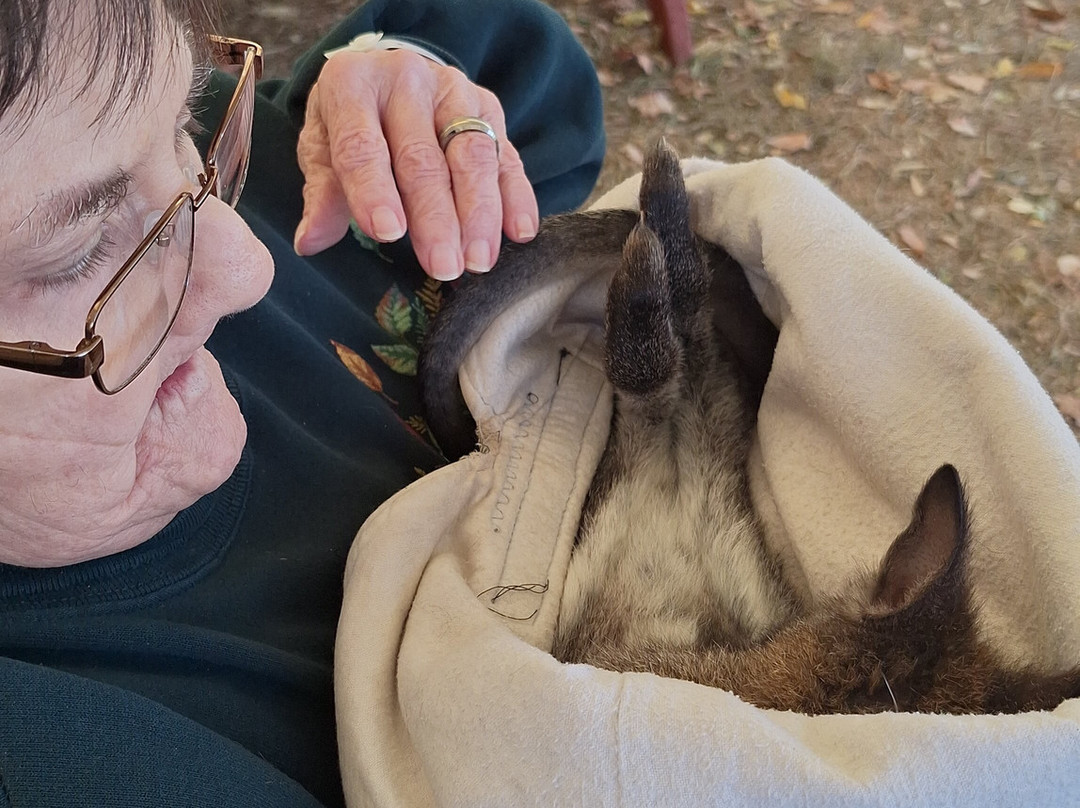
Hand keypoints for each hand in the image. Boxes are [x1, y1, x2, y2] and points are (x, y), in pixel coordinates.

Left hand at [294, 49, 538, 279]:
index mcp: (353, 86)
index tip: (389, 235)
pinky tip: (519, 232)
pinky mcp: (490, 108)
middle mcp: (406, 80)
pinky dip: (516, 195)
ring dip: (480, 212)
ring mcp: (454, 91)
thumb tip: (311, 241)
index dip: (375, 191)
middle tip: (443, 266)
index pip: (363, 145)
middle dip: (437, 217)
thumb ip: (322, 194)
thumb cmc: (350, 122)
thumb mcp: (322, 148)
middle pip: (424, 156)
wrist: (386, 75)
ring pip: (473, 153)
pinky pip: (507, 155)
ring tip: (478, 260)